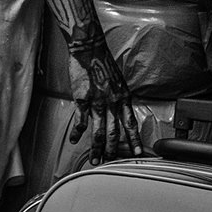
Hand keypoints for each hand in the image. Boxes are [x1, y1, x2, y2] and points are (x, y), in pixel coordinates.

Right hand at [69, 39, 140, 161]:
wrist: (89, 50)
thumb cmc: (102, 63)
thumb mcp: (118, 81)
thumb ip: (118, 98)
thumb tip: (118, 111)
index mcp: (123, 97)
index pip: (131, 123)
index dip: (134, 140)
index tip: (137, 153)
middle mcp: (112, 102)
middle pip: (115, 132)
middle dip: (113, 150)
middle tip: (111, 161)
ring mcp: (97, 102)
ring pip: (99, 132)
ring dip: (97, 148)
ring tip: (94, 160)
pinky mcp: (82, 100)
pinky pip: (80, 121)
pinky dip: (77, 133)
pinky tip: (74, 140)